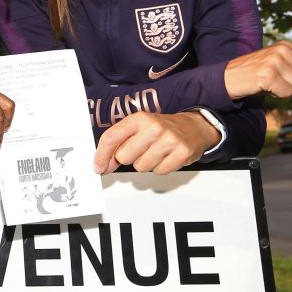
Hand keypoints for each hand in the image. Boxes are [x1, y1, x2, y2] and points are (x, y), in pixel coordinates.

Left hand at [93, 111, 217, 174]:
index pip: (111, 138)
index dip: (101, 155)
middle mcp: (153, 128)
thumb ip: (118, 144)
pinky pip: (158, 172)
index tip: (98, 167)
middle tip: (140, 150)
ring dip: (145, 163)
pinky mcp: (181, 154)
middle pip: (124, 157)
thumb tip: (103, 165)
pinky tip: (165, 157)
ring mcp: (169, 141)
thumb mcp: (138, 128)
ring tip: (155, 152)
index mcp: (139, 118)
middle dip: (128, 158)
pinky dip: (160, 167)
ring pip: (140, 167)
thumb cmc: (160, 129)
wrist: (193, 127)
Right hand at [225, 42, 291, 100]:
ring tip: (273, 86)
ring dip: (289, 93)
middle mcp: (283, 50)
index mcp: (288, 46)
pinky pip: (287, 93)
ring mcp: (275, 61)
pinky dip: (278, 96)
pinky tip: (265, 89)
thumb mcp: (279, 67)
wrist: (226, 79)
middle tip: (286, 88)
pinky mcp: (267, 74)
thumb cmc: (255, 76)